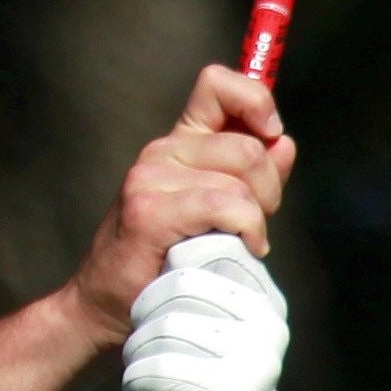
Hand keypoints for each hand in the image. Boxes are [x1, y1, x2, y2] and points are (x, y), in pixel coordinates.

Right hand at [67, 64, 294, 343]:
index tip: (271, 134)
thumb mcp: (215, 210)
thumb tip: (283, 143)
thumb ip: (251, 175)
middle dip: (269, 189)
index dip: (256, 100)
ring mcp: (150, 178)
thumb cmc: (162, 262)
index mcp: (178, 143)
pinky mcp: (149, 210)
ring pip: (240, 182)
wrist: (106, 304)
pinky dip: (245, 230)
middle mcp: (161, 152)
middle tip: (253, 224)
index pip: (217, 86)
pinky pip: (224, 205)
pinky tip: (237, 250)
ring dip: (255, 219)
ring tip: (238, 243)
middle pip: (247, 146)